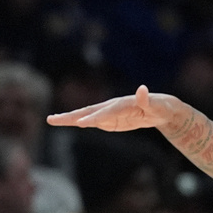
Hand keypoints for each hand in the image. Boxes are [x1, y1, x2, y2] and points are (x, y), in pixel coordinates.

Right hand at [46, 85, 179, 132]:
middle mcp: (112, 107)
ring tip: (51, 120)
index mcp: (122, 104)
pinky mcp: (110, 120)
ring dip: (70, 119)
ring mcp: (109, 113)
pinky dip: (80, 122)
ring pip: (86, 116)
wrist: (160, 109)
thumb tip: (142, 89)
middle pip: (88, 112)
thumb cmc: (160, 107)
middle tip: (51, 119)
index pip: (105, 113)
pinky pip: (92, 122)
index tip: (81, 124)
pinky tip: (70, 123)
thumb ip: (147, 100)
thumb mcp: (157, 105)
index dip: (93, 118)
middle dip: (71, 117)